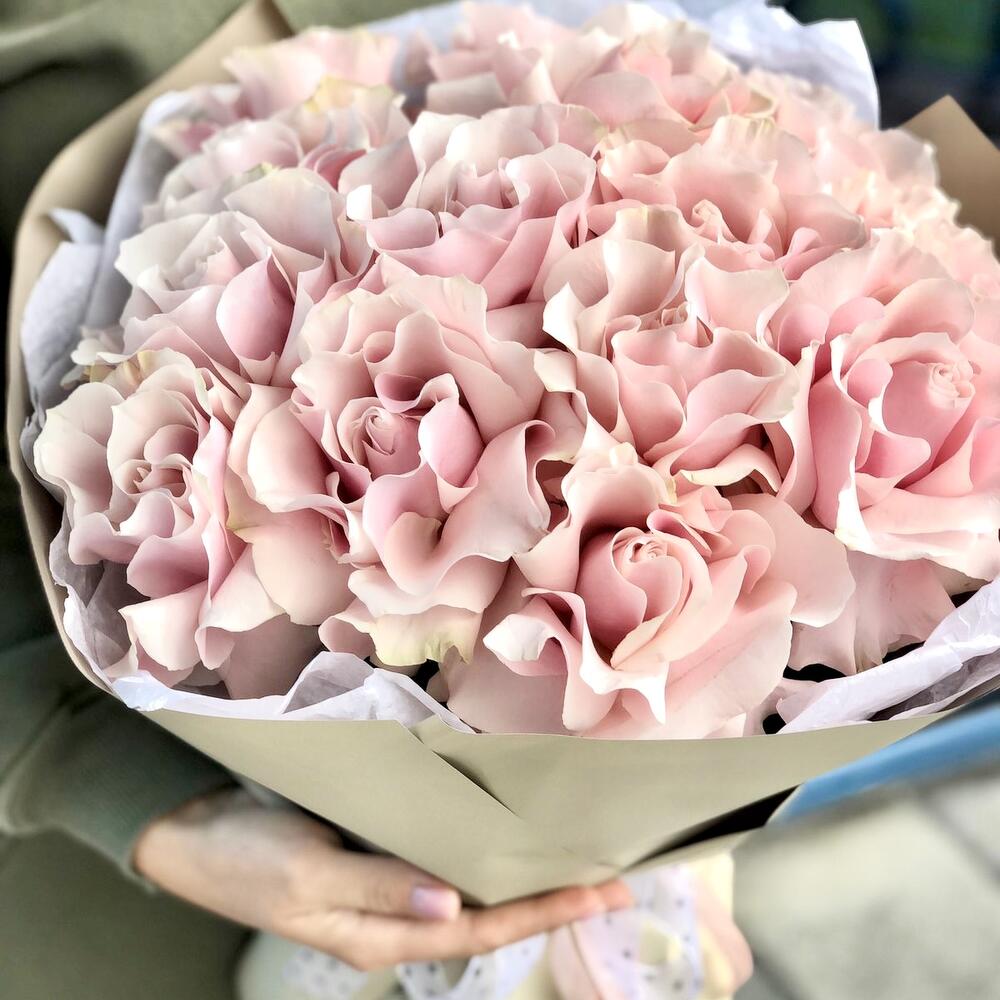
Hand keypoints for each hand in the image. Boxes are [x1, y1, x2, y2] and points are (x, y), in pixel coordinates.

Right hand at [133, 787, 632, 970]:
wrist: (189, 829)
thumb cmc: (242, 855)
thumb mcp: (305, 874)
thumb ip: (378, 889)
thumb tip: (455, 906)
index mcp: (376, 935)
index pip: (477, 933)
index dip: (541, 913)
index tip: (600, 894)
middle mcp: (388, 917)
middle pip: (483, 917)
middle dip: (548, 900)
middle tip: (612, 880)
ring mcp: (379, 886)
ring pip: (465, 888)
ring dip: (518, 876)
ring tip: (571, 860)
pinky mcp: (369, 855)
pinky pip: (437, 858)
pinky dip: (477, 848)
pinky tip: (499, 833)